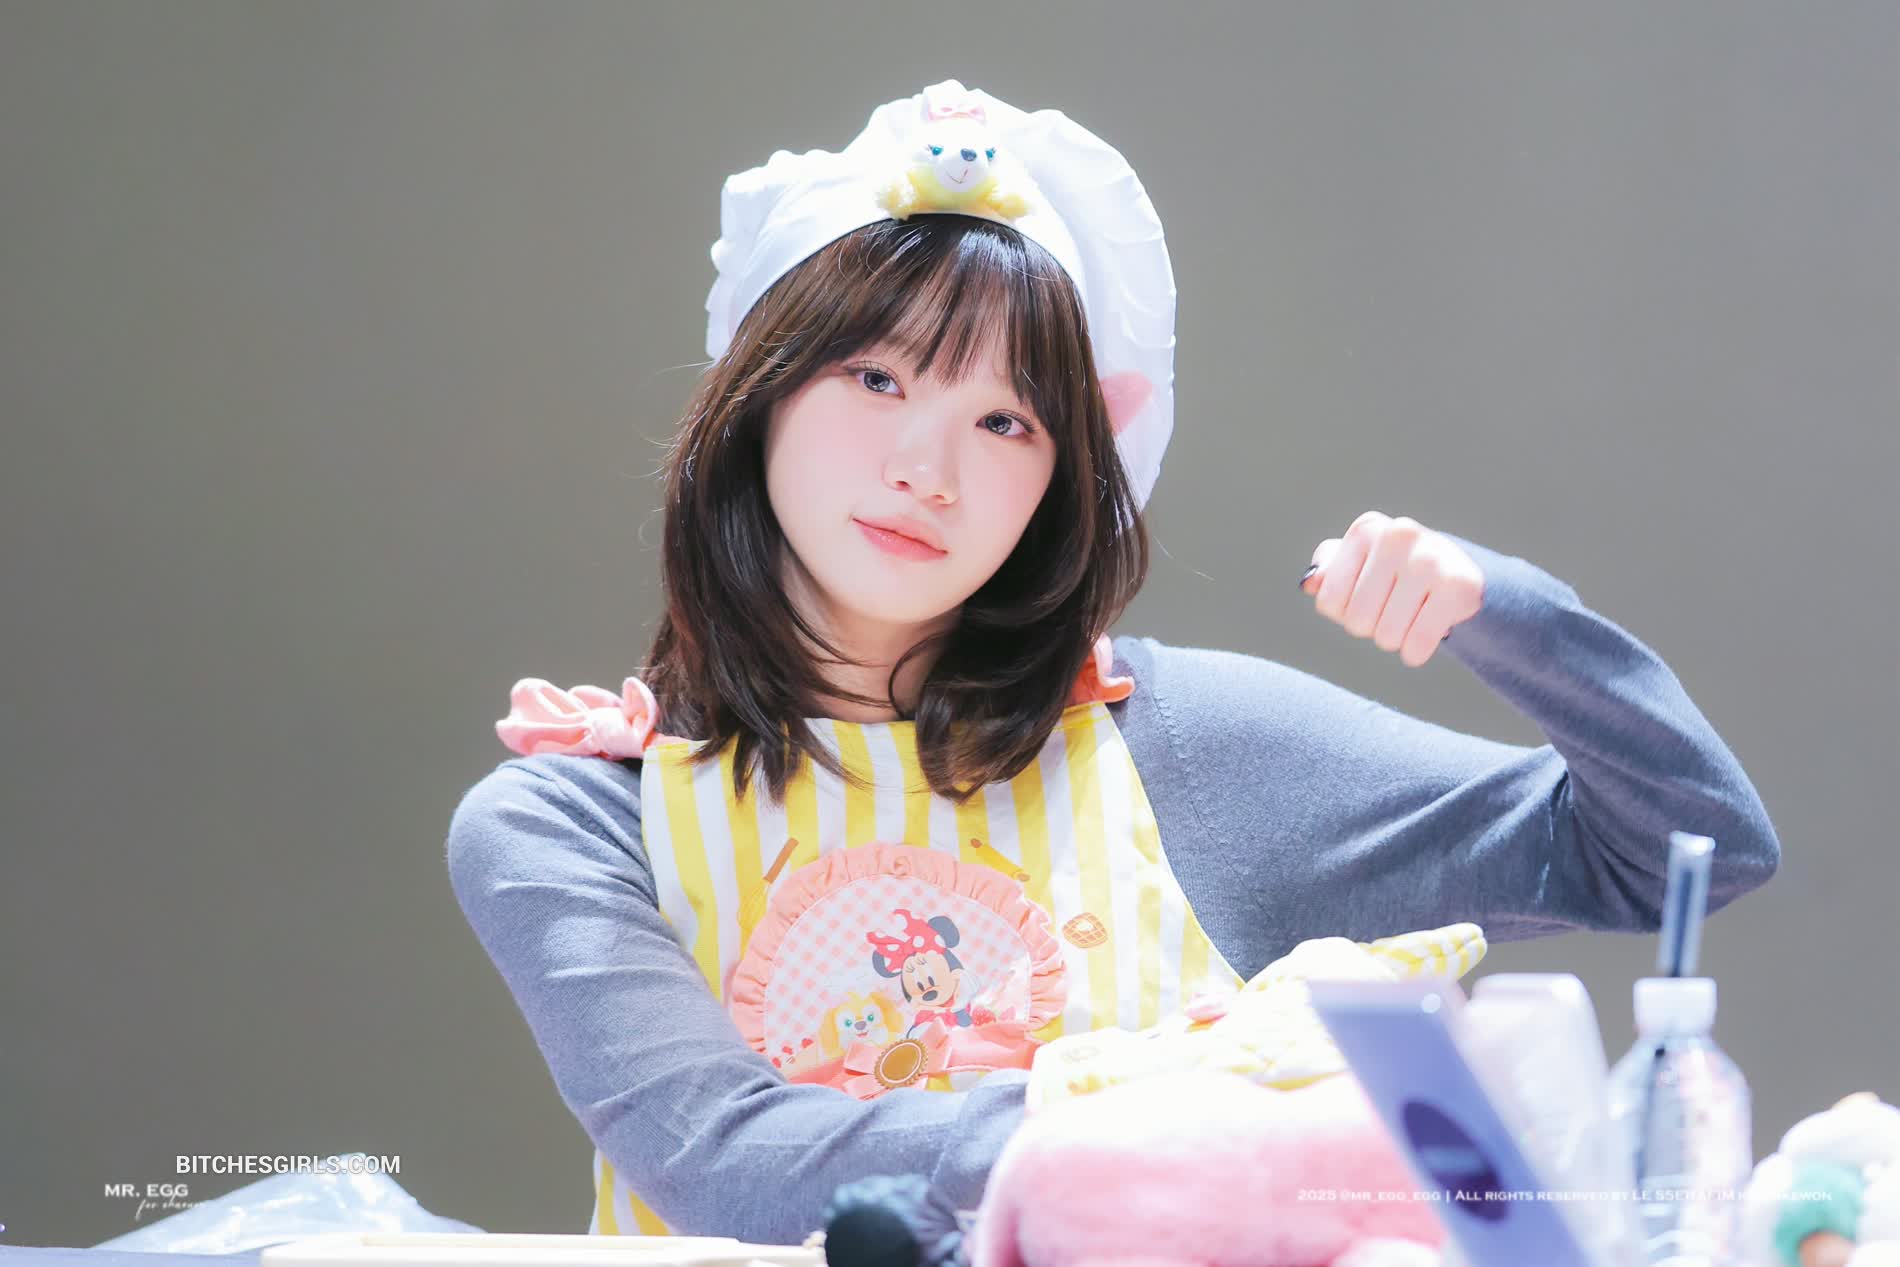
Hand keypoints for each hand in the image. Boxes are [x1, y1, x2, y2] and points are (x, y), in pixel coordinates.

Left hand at [1299, 512, 1483, 666]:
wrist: (1458, 573)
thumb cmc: (1395, 572)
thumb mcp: (1359, 562)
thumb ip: (1328, 569)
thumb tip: (1310, 583)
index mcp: (1367, 529)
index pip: (1329, 602)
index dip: (1346, 612)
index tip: (1369, 597)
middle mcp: (1399, 535)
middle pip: (1357, 621)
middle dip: (1372, 627)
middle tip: (1395, 609)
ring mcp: (1430, 559)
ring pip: (1386, 636)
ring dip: (1397, 639)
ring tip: (1413, 615)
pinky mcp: (1458, 586)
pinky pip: (1417, 645)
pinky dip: (1417, 652)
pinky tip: (1429, 633)